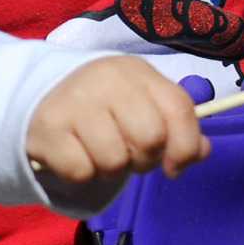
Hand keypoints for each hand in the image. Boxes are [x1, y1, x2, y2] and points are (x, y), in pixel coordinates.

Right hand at [25, 56, 208, 213]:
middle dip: (144, 159)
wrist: (41, 98)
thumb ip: (177, 126)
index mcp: (136, 71)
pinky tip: (75, 154)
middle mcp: (106, 78)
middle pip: (150, 138)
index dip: (186, 146)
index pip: (179, 108)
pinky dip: (82, 173)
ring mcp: (74, 100)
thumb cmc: (105, 107)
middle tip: (128, 154)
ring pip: (115, 160)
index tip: (174, 166)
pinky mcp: (48, 126)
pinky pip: (82, 171)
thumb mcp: (144, 106)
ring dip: (111, 169)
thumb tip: (202, 151)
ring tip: (98, 152)